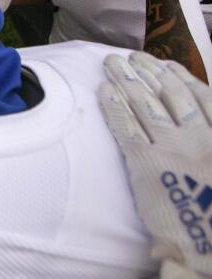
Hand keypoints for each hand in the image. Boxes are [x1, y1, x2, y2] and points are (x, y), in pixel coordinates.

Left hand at [99, 52, 211, 276]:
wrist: (208, 244)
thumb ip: (207, 143)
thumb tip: (192, 125)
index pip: (201, 97)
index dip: (181, 78)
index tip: (166, 65)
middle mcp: (199, 137)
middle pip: (169, 94)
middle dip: (148, 71)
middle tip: (132, 57)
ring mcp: (172, 147)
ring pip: (145, 103)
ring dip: (126, 79)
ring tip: (112, 63)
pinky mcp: (146, 161)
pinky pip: (126, 125)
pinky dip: (113, 105)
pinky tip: (102, 90)